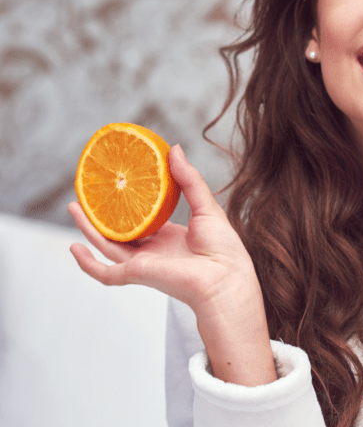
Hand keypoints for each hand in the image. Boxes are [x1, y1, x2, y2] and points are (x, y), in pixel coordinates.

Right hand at [69, 145, 276, 385]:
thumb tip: (174, 148)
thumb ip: (189, 180)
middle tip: (88, 192)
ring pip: (107, 246)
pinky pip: (105, 273)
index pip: (144, 219)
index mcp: (170, 237)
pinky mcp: (137, 274)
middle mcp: (154, 251)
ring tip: (74, 206)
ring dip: (88, 228)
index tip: (119, 184)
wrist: (225, 277)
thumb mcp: (207, 207)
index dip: (130, 203)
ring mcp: (144, 263)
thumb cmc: (224, 248)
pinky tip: (75, 247)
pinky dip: (87, 264)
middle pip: (120, 231)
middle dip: (101, 214)